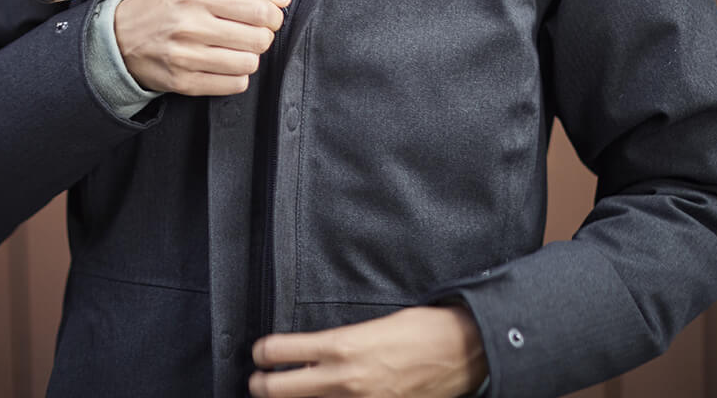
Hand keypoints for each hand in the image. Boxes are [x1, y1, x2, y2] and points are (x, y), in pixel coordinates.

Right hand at [113, 0, 290, 94]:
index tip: (268, 18)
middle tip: (249, 33)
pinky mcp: (183, 83)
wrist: (118, 37)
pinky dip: (236, 76)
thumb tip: (282, 0)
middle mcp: (191, 25)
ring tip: (233, 49)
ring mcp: (186, 57)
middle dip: (262, 37)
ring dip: (249, 57)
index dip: (273, 17)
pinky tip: (223, 65)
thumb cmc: (163, 6)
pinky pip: (234, 85)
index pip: (259, 11)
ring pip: (249, 64)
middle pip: (259, 39)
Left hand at [249, 306, 486, 397]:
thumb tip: (316, 352)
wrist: (460, 352)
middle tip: (256, 383)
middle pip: (282, 390)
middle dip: (263, 387)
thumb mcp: (374, 325)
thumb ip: (341, 343)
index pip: (283, 351)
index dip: (264, 353)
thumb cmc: (421, 330)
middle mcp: (344, 379)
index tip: (259, 353)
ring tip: (280, 395)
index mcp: (343, 345)